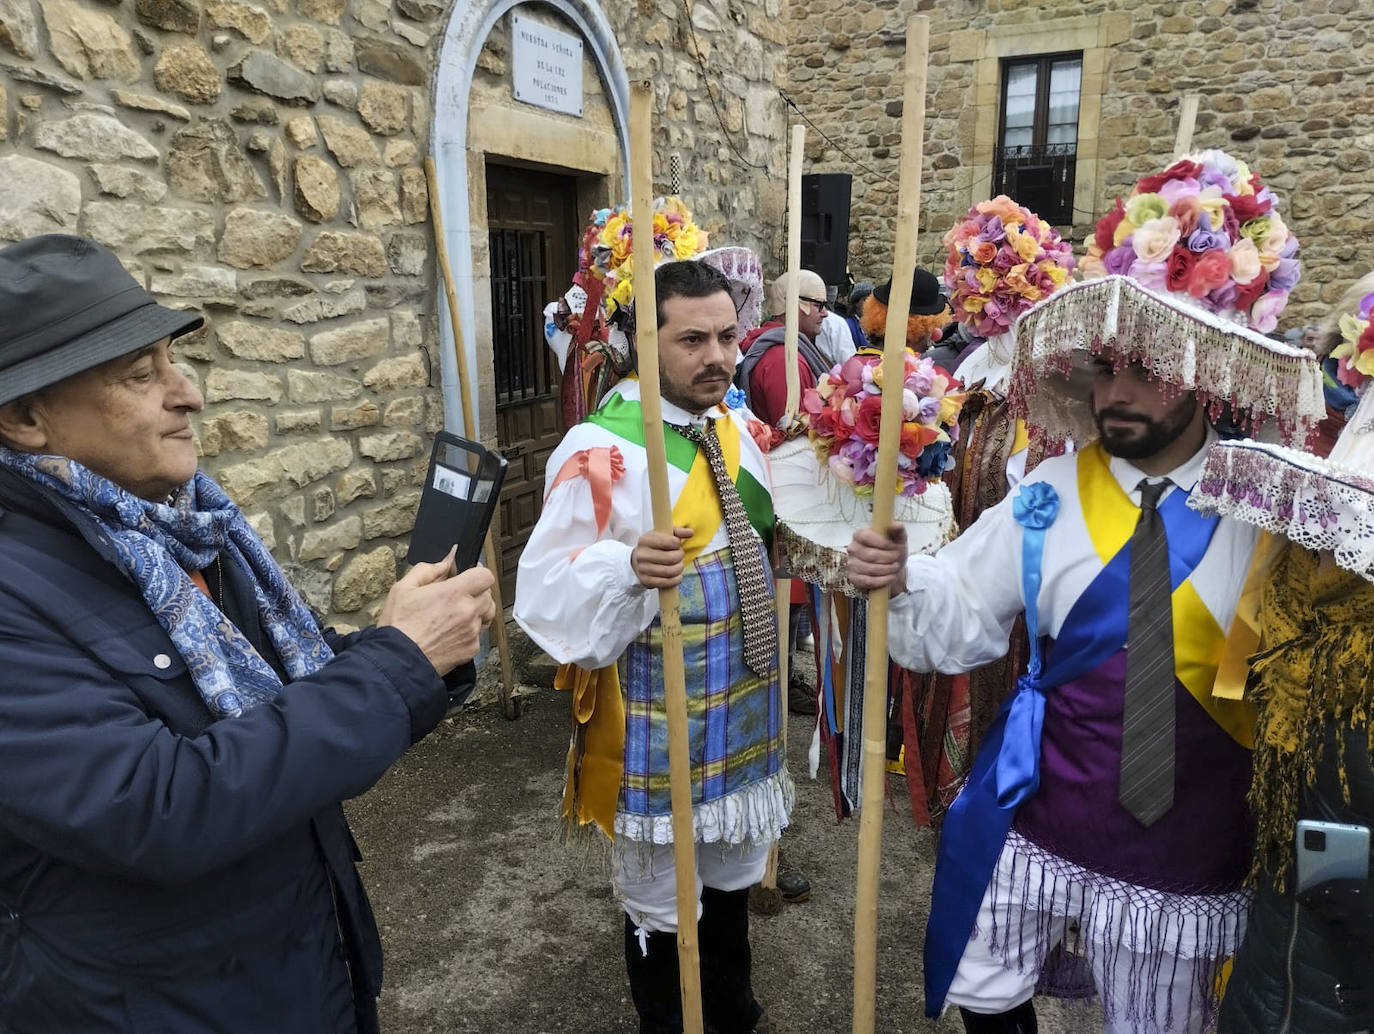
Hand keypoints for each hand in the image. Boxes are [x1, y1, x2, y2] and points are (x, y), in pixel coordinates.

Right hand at [378, 547, 497, 674]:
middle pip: (488, 595)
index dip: (478, 574)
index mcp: (453, 593)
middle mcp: (468, 611)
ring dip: (477, 611)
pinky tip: (452, 632)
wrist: (398, 661)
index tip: (469, 577)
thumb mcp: (403, 588)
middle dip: (476, 593)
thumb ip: (426, 570)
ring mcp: (472, 632)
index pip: (485, 576)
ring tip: (457, 615)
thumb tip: (445, 564)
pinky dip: (471, 631)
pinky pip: (479, 634)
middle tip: (458, 597)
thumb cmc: (398, 626)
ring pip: (487, 614)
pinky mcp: (471, 649)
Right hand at [630, 526, 692, 588]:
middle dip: (680, 557)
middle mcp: (642, 555)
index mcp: (645, 540)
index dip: (677, 544)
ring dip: (679, 568)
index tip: (676, 545)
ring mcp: (642, 569)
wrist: (637, 559)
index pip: (670, 542)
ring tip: (678, 565)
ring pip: (670, 571)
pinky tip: (677, 575)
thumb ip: (678, 532)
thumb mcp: (663, 534)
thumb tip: (691, 532)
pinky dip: (676, 579)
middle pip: (671, 558)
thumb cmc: (654, 545)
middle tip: (679, 555)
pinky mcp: (645, 581)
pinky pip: (666, 583)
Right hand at [847, 525, 908, 593]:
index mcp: (860, 535)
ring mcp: (851, 564)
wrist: (892, 570)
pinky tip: (890, 577)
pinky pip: (867, 581)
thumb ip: (898, 531)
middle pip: (870, 555)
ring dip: (887, 569)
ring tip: (895, 567)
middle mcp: (852, 548)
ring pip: (869, 569)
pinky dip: (882, 580)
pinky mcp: (853, 578)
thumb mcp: (899, 540)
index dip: (882, 543)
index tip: (894, 547)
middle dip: (887, 558)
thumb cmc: (893, 551)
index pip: (866, 537)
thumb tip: (896, 525)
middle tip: (897, 558)